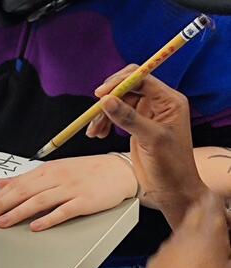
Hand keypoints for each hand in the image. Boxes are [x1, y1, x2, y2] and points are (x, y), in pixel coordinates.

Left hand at [0, 153, 136, 230]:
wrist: (121, 170)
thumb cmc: (87, 171)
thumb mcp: (55, 170)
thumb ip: (28, 178)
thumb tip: (3, 183)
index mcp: (47, 170)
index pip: (17, 184)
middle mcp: (56, 178)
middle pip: (23, 192)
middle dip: (1, 205)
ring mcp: (71, 189)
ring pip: (39, 201)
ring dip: (18, 212)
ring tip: (3, 222)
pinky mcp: (85, 201)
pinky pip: (63, 211)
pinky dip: (48, 219)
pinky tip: (35, 226)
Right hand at [93, 66, 206, 221]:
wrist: (172, 189)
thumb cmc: (171, 165)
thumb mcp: (151, 139)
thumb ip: (128, 118)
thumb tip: (106, 100)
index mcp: (169, 101)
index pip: (141, 79)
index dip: (119, 82)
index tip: (99, 95)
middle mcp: (159, 103)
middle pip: (127, 88)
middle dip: (108, 99)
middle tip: (94, 114)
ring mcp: (147, 113)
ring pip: (118, 102)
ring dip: (103, 114)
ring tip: (95, 132)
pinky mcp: (137, 124)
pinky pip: (116, 114)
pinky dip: (104, 122)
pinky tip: (98, 133)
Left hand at [134, 193, 230, 267]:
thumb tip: (228, 250)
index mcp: (207, 233)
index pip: (211, 202)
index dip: (221, 204)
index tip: (227, 213)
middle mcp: (183, 235)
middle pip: (195, 213)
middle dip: (210, 217)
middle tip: (224, 231)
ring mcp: (166, 248)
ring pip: (183, 232)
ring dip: (196, 236)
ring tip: (210, 254)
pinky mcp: (155, 262)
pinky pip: (171, 249)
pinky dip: (182, 252)